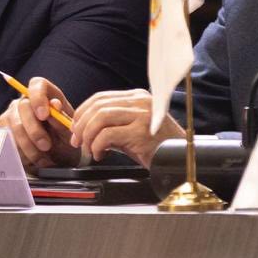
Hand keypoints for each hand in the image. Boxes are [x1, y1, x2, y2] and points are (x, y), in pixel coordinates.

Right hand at [0, 77, 80, 169]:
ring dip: (29, 145)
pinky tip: (32, 159)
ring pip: (14, 125)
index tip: (44, 115)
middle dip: (34, 130)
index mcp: (46, 95)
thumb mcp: (68, 133)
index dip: (38, 97)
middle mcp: (26, 101)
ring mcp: (12, 114)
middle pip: (24, 106)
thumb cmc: (64, 141)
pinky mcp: (4, 129)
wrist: (56, 160)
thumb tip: (55, 105)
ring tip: (43, 158)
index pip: (37, 84)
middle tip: (46, 146)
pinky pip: (8, 139)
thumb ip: (62, 120)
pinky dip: (21, 152)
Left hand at [69, 89, 184, 167]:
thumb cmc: (157, 147)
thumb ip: (111, 125)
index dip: (82, 112)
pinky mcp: (142, 132)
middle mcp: (140, 102)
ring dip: (88, 135)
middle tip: (77, 141)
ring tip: (88, 148)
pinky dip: (97, 145)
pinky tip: (100, 154)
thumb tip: (83, 128)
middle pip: (98, 106)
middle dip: (81, 124)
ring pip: (101, 117)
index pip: (101, 97)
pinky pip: (108, 135)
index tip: (75, 127)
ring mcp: (142, 115)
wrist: (181, 160)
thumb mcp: (132, 130)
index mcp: (137, 97)